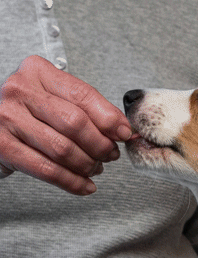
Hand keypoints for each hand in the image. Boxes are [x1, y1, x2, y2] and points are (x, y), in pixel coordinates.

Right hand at [0, 55, 133, 194]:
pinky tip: (85, 186)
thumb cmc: (31, 111)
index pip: (83, 95)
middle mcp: (19, 91)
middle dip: (100, 145)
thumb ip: (88, 109)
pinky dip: (72, 182)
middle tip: (110, 155)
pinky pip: (47, 170)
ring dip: (87, 164)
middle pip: (74, 123)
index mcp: (37, 72)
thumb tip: (124, 130)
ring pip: (62, 149)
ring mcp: (6, 118)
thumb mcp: (57, 98)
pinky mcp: (2, 146)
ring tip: (96, 168)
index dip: (110, 118)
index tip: (124, 134)